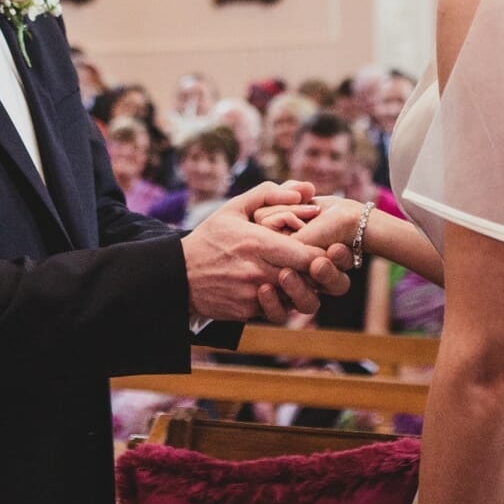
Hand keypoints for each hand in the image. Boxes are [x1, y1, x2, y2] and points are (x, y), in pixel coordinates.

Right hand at [181, 184, 349, 322]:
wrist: (179, 275)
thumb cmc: (210, 238)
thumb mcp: (234, 207)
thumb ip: (270, 194)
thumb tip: (305, 190)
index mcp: (257, 242)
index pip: (308, 254)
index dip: (322, 253)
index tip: (324, 246)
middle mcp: (257, 271)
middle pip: (308, 278)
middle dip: (318, 271)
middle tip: (319, 262)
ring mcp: (253, 295)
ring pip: (296, 297)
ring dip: (303, 287)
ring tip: (299, 274)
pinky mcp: (248, 312)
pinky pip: (278, 309)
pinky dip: (284, 299)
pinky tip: (279, 286)